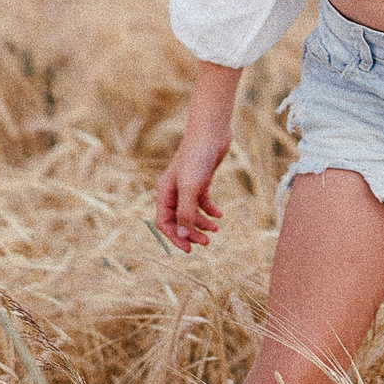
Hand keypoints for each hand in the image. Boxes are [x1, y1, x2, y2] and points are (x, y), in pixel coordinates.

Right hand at [154, 125, 229, 250]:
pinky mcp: (201, 180)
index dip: (175, 237)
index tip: (188, 250)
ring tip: (216, 229)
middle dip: (191, 232)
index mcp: (165, 192)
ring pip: (192, 212)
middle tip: (206, 243)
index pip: (165, 222)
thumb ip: (186, 212)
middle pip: (179, 220)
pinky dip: (210, 210)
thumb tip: (183, 235)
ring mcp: (188, 186)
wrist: (211, 133)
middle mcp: (174, 191)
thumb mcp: (191, 188)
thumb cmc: (197, 158)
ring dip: (202, 223)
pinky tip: (219, 214)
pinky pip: (203, 202)